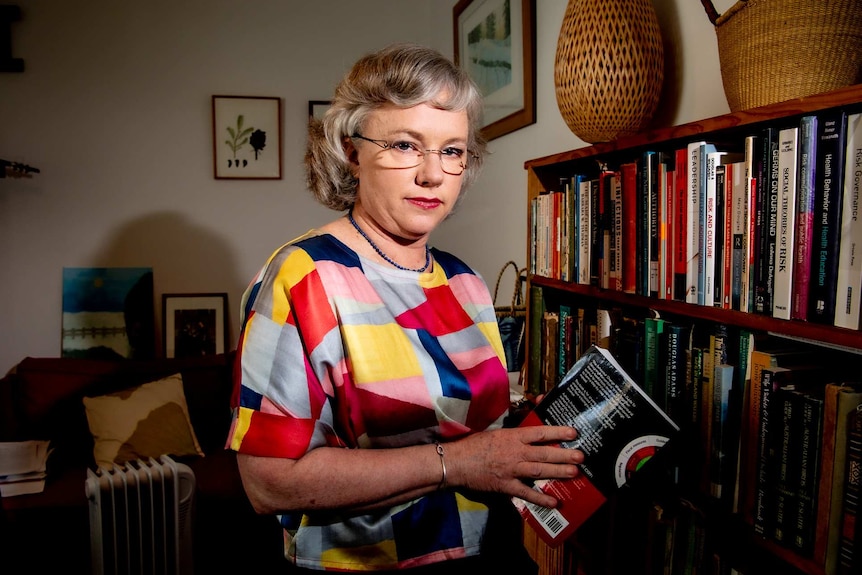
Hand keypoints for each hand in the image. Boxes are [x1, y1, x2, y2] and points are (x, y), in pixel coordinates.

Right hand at [443, 425, 583, 508]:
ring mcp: (511, 470)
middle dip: (564, 455)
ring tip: (574, 472)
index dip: (558, 433)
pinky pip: (525, 493)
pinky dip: (540, 498)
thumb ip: (514, 433)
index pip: (540, 433)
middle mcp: (515, 452)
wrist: (456, 461)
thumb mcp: (495, 432)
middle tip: (581, 456)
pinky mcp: (506, 485)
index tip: (573, 433)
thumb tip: (530, 432)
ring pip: (539, 471)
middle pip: (544, 453)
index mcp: (512, 436)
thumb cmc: (474, 444)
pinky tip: (553, 502)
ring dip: (558, 472)